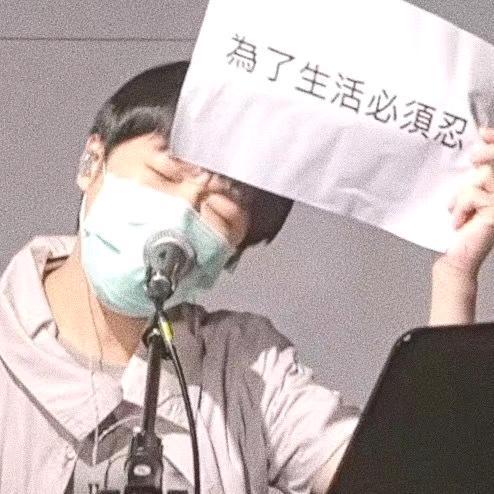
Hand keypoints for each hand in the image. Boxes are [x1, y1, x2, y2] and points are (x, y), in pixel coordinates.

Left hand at [444, 128, 493, 276]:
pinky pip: (473, 196)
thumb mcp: (464, 196)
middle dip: (484, 155)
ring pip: (482, 178)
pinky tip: (459, 223)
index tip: (482, 133)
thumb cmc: (459, 226)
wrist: (456, 254)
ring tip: (456, 211)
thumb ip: (472, 177)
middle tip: (474, 157)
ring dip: (462, 194)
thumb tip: (474, 148)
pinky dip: (460, 207)